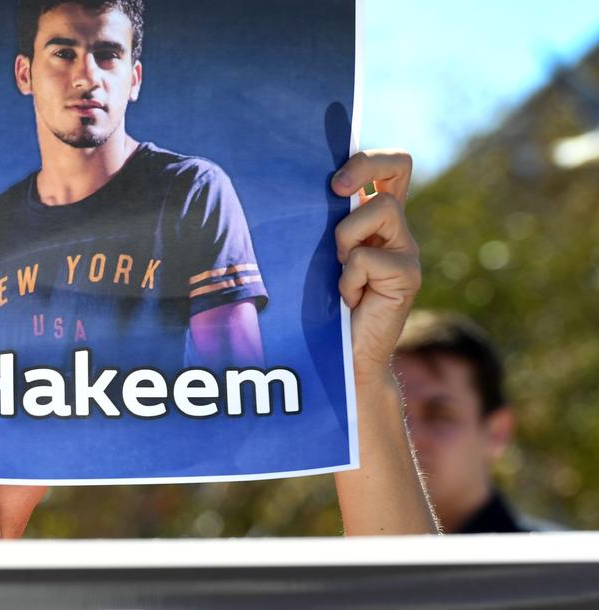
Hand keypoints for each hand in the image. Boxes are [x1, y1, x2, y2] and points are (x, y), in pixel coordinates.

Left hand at [330, 150, 419, 380]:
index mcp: (375, 222)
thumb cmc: (322, 308)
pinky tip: (348, 299)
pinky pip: (366, 257)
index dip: (369, 159)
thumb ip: (320, 228)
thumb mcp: (317, 257)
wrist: (344, 358)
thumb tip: (295, 193)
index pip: (392, 167)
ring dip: (346, 236)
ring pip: (380, 209)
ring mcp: (406, 251)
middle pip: (399, 165)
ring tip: (339, 271)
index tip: (335, 182)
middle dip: (363, 167)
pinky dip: (347, 278)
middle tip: (335, 191)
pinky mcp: (408, 276)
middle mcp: (396, 231)